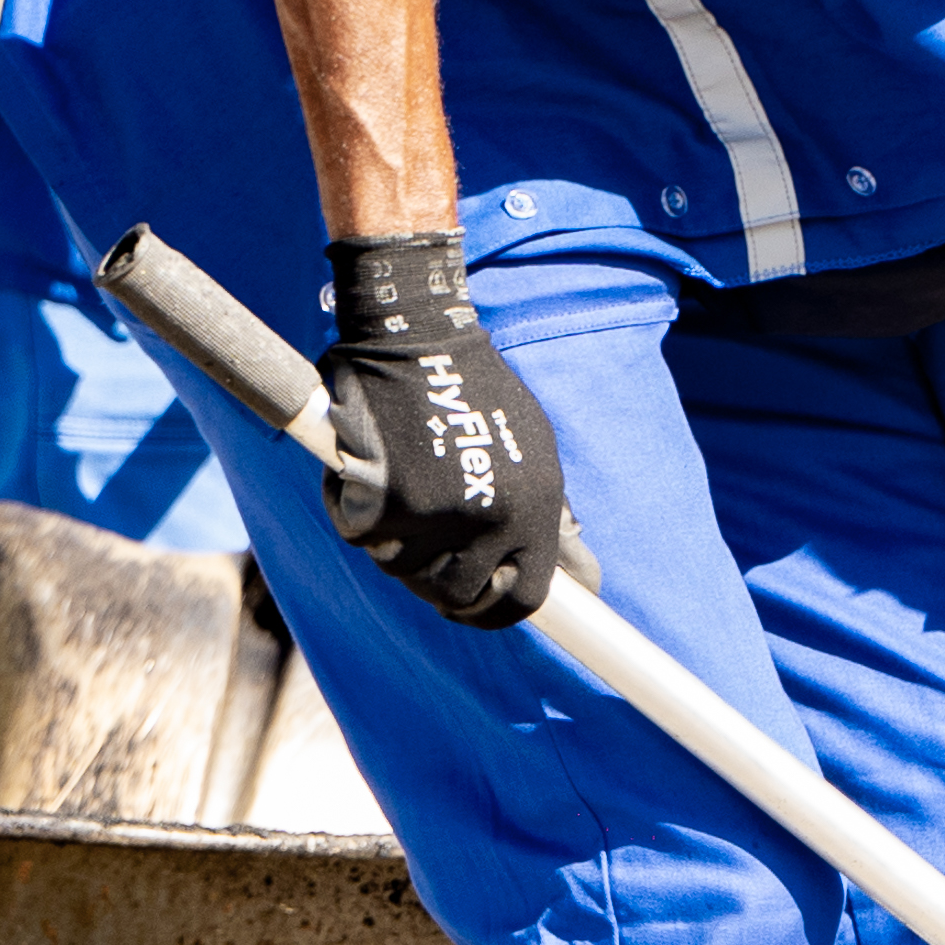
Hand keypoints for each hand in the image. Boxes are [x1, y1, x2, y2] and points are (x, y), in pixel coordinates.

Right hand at [317, 236, 561, 626]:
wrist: (418, 335)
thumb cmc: (477, 392)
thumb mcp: (534, 453)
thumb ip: (552, 523)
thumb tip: (588, 586)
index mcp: (535, 509)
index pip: (522, 599)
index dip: (493, 610)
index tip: (474, 601)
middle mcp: (490, 520)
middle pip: (456, 597)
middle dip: (436, 581)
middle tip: (424, 547)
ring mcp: (435, 516)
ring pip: (402, 571)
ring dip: (396, 541)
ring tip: (400, 490)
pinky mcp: (383, 501)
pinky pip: (362, 537)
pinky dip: (356, 512)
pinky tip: (370, 473)